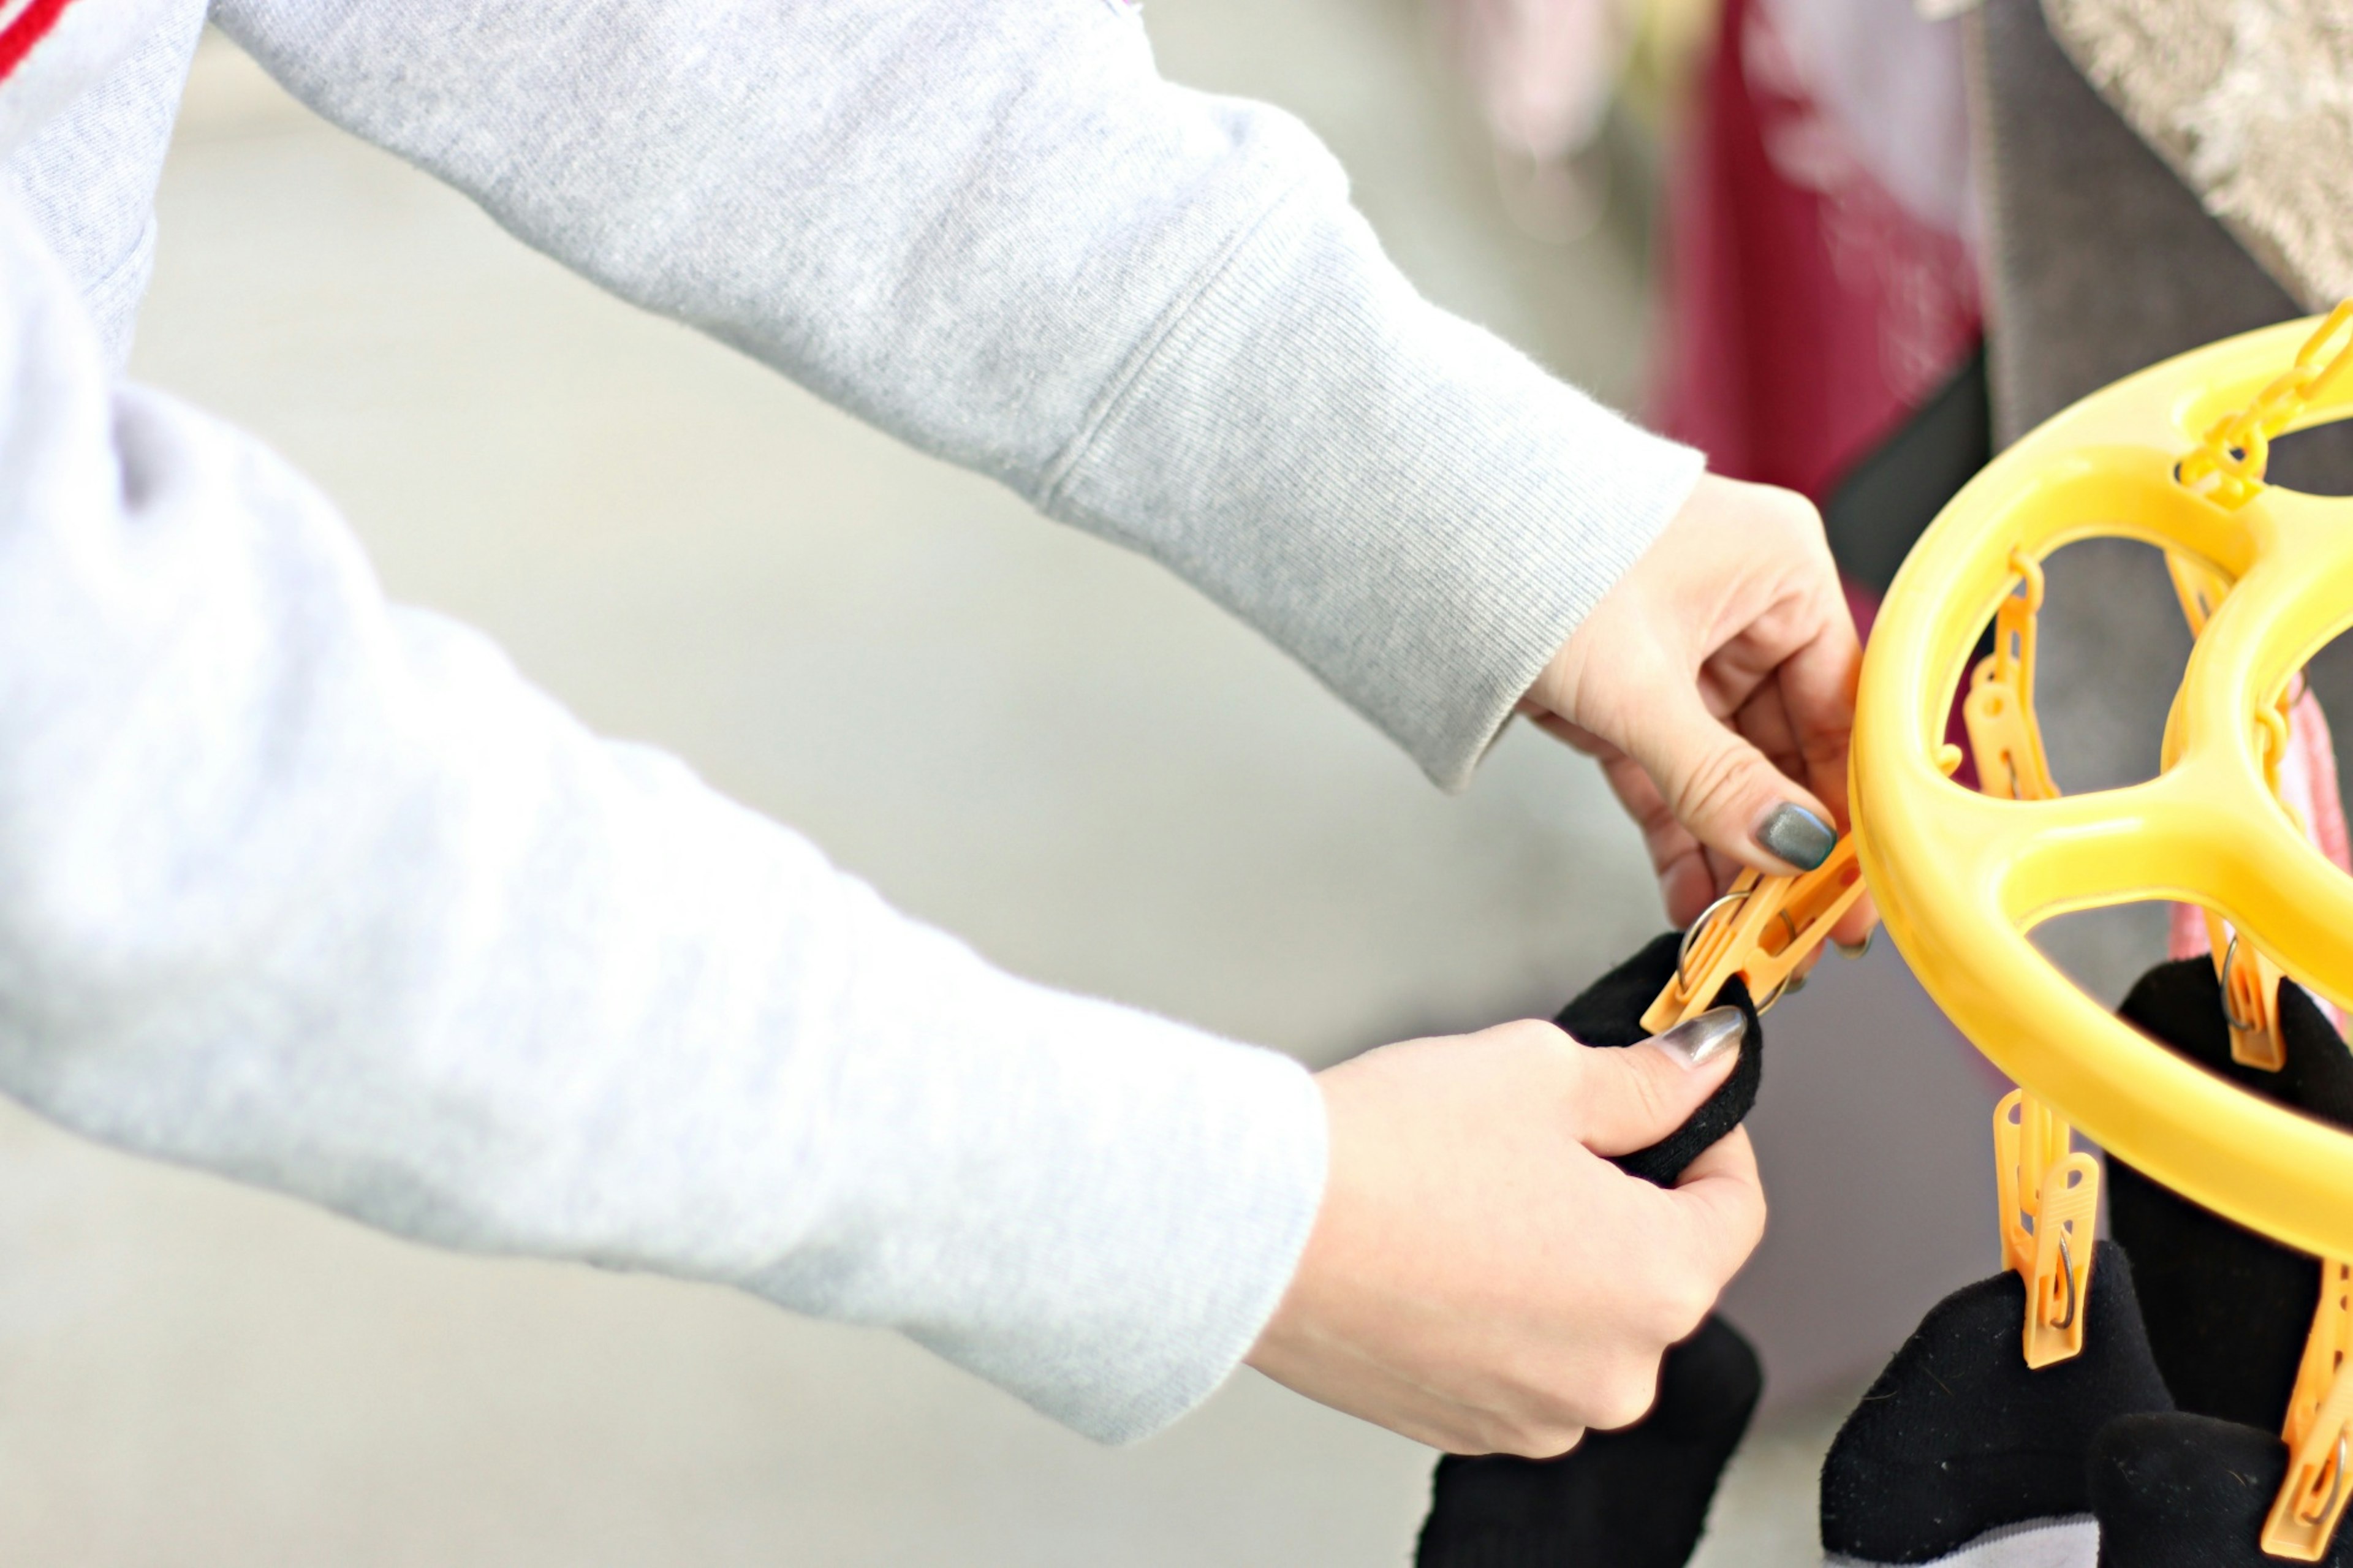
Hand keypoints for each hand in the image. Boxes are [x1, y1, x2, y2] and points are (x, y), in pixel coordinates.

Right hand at [1245, 1018, 1764, 1455]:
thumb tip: (1706, 1064)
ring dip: (1551, 1263)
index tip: (1664, 1106)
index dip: (1706, 1138)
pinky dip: (1492, 1311)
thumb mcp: (1541, 1070)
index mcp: (1660, 1280)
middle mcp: (1615, 1372)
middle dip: (1614, 1201)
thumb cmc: (1391, 1152)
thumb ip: (1645, 1079)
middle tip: (1532, 1142)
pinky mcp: (1463, 1427)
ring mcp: (1537, 1414)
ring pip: (1581, 1320)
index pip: (1735, 1206)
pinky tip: (1431, 1252)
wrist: (1257, 1225)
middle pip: (1655, 1269)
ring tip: (1467, 1197)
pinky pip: (1514, 1361)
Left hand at [1523, 473, 1871, 937]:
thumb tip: (1789, 847)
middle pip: (1788, 745)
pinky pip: (1668, 771)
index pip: (1843, 706)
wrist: (1426, 536)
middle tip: (1802, 927)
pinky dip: (1679, 830)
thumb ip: (1716, 777)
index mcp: (1782, 571)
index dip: (1850, 803)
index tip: (1855, 884)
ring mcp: (1686, 648)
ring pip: (1725, 769)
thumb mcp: (1638, 682)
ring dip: (1731, 849)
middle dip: (1786, 842)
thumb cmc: (1538, 555)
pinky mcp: (1629, 688)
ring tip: (1744, 928)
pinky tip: (1693, 893)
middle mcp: (1745, 605)